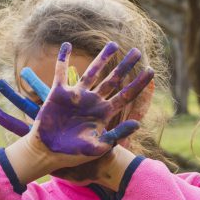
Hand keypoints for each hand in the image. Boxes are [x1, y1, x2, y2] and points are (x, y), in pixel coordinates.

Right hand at [0, 41, 152, 182]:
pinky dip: (63, 58)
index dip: (138, 83)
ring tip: (114, 44)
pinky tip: (67, 45)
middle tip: (137, 52)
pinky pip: (61, 72)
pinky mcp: (58, 93)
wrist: (48, 153)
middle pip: (113, 79)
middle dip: (125, 66)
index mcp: (104, 113)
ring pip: (92, 72)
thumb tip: (138, 124)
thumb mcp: (99, 146)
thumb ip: (118, 133)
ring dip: (103, 58)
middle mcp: (93, 101)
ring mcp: (76, 96)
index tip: (151, 71)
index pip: (126, 95)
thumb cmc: (74, 154)